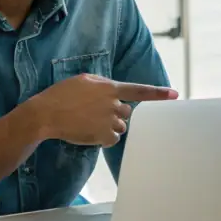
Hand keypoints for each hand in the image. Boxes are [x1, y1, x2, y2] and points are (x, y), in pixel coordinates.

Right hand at [29, 75, 177, 147]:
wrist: (46, 114)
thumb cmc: (61, 95)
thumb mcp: (83, 81)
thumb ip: (102, 85)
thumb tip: (112, 92)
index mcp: (109, 87)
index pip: (139, 90)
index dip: (158, 93)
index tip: (174, 95)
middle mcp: (113, 103)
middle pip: (128, 112)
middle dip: (116, 114)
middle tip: (96, 113)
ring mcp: (109, 121)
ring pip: (121, 127)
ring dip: (110, 126)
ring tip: (89, 122)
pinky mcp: (103, 136)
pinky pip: (113, 139)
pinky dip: (104, 138)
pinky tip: (89, 132)